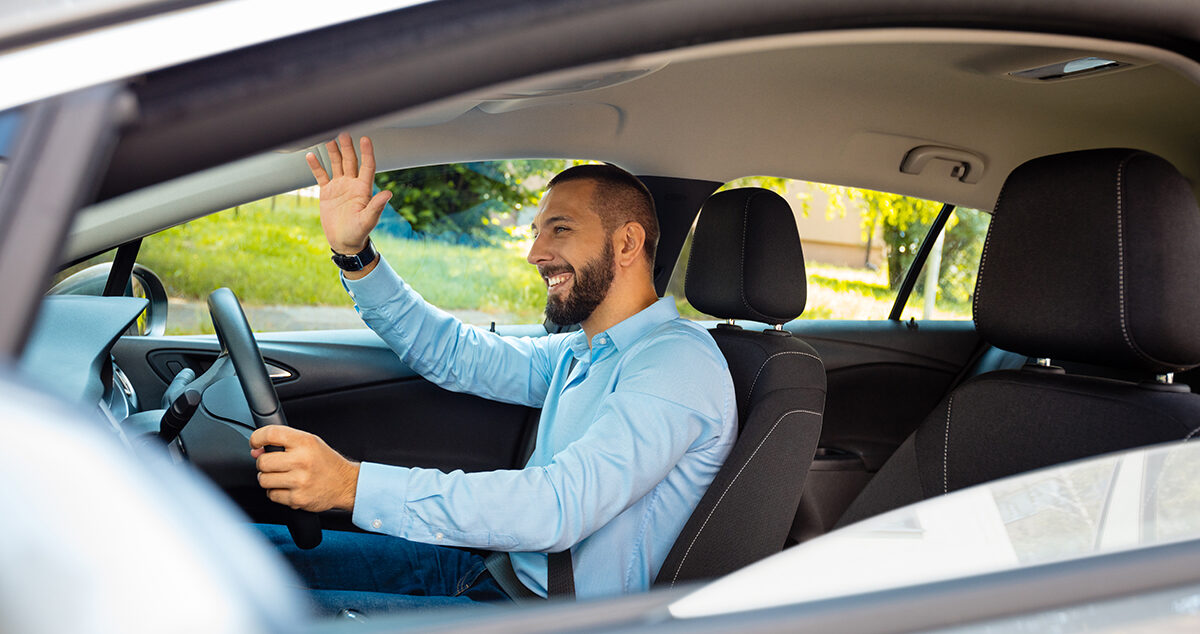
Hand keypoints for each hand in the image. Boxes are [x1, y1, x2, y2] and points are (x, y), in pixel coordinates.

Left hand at [250, 425, 359, 511]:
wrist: (345, 484)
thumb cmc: (325, 462)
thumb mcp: (310, 443)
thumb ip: (284, 442)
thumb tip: (255, 451)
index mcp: (305, 442)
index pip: (271, 434)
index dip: (257, 438)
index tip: (255, 443)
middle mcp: (302, 460)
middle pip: (263, 461)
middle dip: (264, 464)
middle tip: (275, 465)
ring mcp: (300, 481)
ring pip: (264, 480)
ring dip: (269, 479)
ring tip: (282, 477)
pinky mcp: (297, 498)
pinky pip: (272, 495)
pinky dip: (276, 493)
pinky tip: (288, 488)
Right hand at [306, 132, 392, 255]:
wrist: (344, 242)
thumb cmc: (358, 233)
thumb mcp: (368, 220)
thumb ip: (376, 206)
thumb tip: (388, 193)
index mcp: (363, 189)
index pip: (367, 166)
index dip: (367, 152)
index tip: (365, 139)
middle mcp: (352, 184)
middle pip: (350, 161)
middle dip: (348, 147)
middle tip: (343, 132)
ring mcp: (339, 187)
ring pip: (336, 164)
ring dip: (334, 151)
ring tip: (328, 137)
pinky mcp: (327, 192)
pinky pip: (321, 175)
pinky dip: (316, 166)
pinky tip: (311, 155)